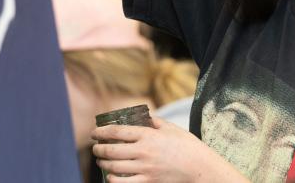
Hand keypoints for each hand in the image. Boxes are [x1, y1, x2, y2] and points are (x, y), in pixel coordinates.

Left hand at [91, 117, 248, 182]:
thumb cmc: (187, 146)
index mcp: (148, 135)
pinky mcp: (148, 181)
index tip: (94, 133)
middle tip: (95, 148)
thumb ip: (155, 122)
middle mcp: (144, 151)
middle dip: (98, 149)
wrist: (200, 168)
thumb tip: (144, 117)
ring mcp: (145, 168)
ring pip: (114, 167)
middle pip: (111, 150)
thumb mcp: (171, 128)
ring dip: (103, 164)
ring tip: (100, 161)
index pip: (117, 132)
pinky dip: (113, 180)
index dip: (101, 132)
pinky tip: (110, 177)